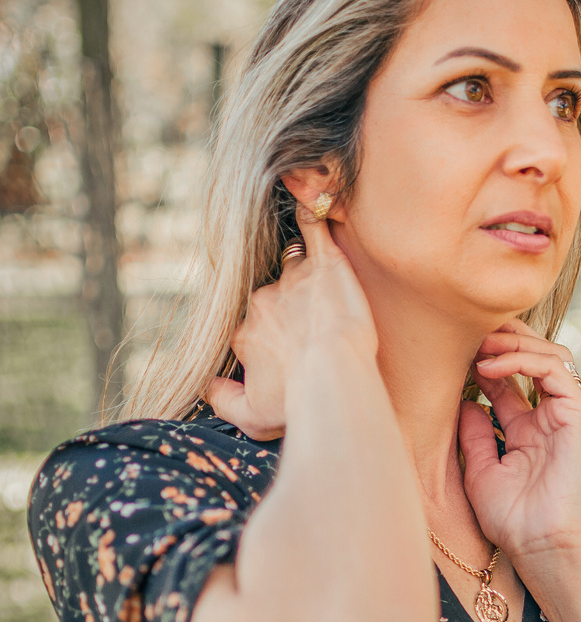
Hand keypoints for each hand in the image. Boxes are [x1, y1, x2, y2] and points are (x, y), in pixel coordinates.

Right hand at [206, 203, 377, 440]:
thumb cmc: (296, 402)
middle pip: (272, 301)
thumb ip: (223, 401)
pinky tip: (314, 203)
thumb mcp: (252, 418)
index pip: (253, 331)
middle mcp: (262, 303)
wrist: (332, 375)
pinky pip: (315, 230)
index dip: (273, 346)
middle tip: (315, 334)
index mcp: (246, 334)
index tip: (292, 362)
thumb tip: (207, 387)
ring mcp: (292, 280)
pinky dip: (313, 216)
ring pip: (293, 269)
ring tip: (321, 287)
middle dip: (290, 315)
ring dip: (303, 276)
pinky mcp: (324, 265)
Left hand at [457, 319, 580, 567]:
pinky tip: (491, 368)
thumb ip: (475, 435)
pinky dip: (523, 361)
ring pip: (550, 356)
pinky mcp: (579, 416)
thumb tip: (464, 402)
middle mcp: (550, 418)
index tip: (454, 355)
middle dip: (504, 340)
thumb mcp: (481, 470)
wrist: (541, 545)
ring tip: (480, 345)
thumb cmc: (513, 520)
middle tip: (470, 333)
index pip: (511, 380)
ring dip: (513, 344)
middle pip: (535, 359)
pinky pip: (556, 371)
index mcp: (528, 430)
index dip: (485, 362)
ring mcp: (567, 415)